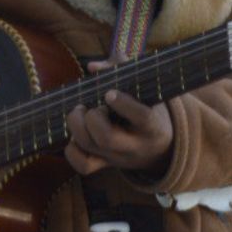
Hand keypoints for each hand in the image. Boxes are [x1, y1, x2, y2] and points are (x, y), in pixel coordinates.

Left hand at [64, 61, 174, 176]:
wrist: (159, 148)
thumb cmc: (148, 108)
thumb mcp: (145, 90)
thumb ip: (121, 69)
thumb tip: (92, 67)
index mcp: (152, 125)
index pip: (142, 118)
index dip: (124, 105)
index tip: (110, 93)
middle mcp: (135, 145)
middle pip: (107, 138)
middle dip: (92, 118)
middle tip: (89, 106)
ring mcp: (118, 157)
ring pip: (91, 148)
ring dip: (77, 127)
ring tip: (79, 112)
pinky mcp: (105, 165)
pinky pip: (83, 165)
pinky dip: (72, 150)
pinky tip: (75, 135)